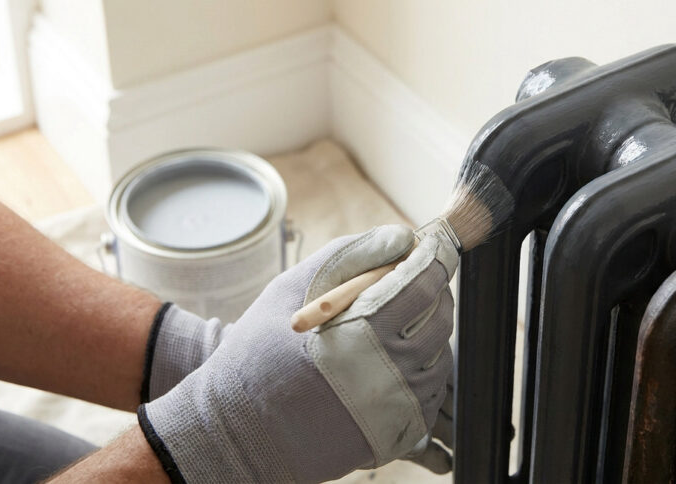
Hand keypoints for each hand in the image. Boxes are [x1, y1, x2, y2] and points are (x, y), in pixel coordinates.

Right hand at [137, 225, 456, 482]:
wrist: (236, 428)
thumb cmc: (259, 350)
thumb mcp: (293, 287)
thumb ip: (352, 255)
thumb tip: (404, 238)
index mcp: (360, 331)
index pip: (423, 284)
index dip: (435, 258)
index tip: (436, 247)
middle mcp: (385, 374)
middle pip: (439, 319)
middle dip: (432, 293)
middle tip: (411, 282)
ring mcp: (395, 410)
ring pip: (438, 357)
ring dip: (425, 333)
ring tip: (393, 324)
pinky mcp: (396, 436)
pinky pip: (430, 394)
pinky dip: (420, 371)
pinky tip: (390, 360)